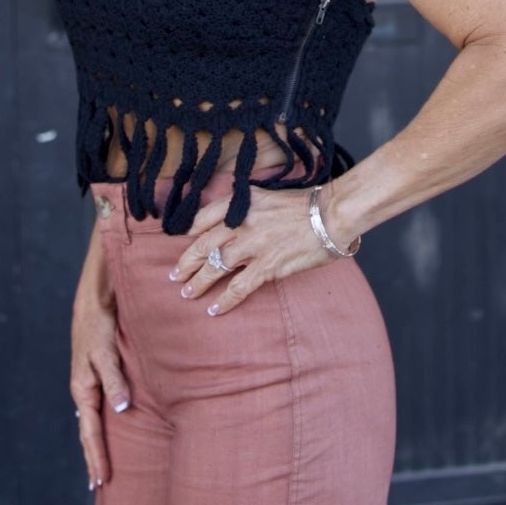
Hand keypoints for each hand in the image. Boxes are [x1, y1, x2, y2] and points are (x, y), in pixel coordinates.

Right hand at [71, 292, 130, 487]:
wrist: (93, 303)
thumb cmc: (99, 327)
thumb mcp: (105, 353)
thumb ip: (114, 380)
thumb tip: (122, 409)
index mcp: (83, 390)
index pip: (90, 433)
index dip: (96, 457)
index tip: (101, 481)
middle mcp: (84, 391)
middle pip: (88, 434)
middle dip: (93, 459)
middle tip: (99, 486)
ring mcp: (89, 385)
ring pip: (92, 423)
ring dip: (97, 446)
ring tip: (102, 468)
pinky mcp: (96, 377)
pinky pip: (98, 410)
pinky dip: (102, 427)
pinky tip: (109, 433)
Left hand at [167, 184, 343, 316]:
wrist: (330, 214)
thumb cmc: (304, 205)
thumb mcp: (268, 195)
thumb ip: (246, 205)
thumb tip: (232, 219)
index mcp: (241, 203)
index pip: (204, 216)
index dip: (188, 231)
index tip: (180, 240)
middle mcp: (241, 223)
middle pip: (204, 244)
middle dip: (186, 262)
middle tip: (174, 275)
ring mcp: (253, 246)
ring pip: (215, 267)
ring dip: (198, 283)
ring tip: (187, 293)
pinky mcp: (267, 266)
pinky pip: (238, 287)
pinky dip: (223, 301)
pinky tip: (213, 310)